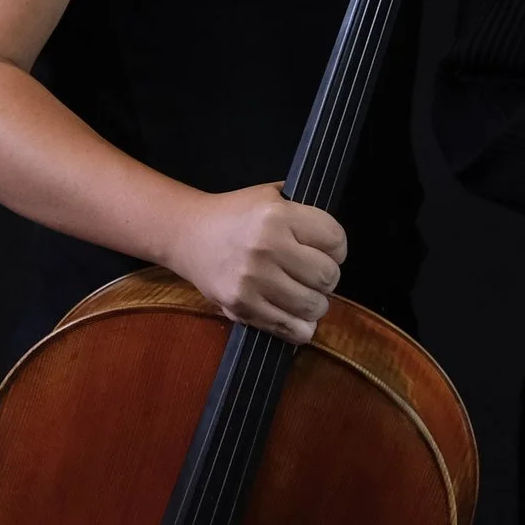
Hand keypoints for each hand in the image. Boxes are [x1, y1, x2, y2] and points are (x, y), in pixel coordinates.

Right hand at [164, 182, 345, 342]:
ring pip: (314, 305)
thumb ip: (305, 209)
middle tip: (314, 274)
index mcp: (278, 216)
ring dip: (316, 303)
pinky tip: (295, 314)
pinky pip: (291, 329)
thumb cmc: (235, 215)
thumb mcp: (272, 196)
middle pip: (328, 275)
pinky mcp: (241, 307)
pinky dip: (301, 327)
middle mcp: (266, 247)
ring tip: (304, 293)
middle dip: (327, 277)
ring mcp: (253, 280)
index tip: (327, 250)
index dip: (337, 248)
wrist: (187, 235)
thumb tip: (337, 238)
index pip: (335, 240)